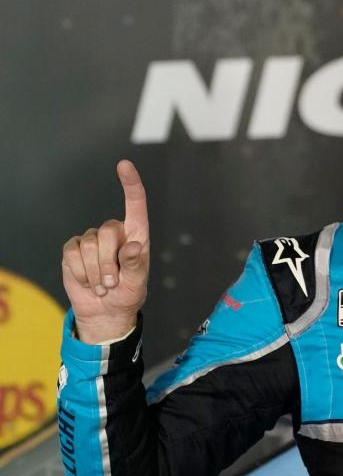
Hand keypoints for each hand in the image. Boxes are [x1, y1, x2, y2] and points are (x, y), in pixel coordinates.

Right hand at [61, 160, 149, 343]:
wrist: (105, 311)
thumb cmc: (128, 293)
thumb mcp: (137, 283)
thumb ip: (135, 265)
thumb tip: (133, 246)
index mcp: (136, 234)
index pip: (135, 204)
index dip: (130, 184)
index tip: (124, 165)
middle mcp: (114, 232)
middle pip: (107, 233)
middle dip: (108, 263)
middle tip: (113, 283)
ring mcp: (91, 240)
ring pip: (88, 246)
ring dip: (95, 273)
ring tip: (103, 286)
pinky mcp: (73, 249)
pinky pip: (72, 255)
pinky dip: (81, 274)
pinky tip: (88, 282)